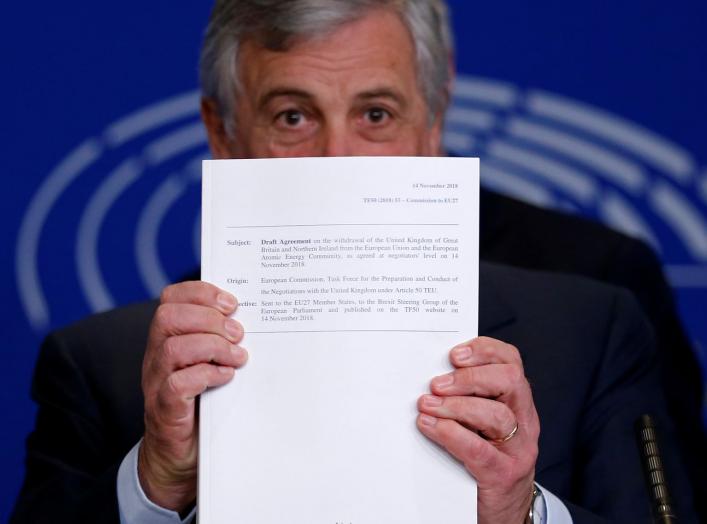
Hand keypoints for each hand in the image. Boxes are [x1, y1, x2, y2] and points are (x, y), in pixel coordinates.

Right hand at [139, 281, 247, 510]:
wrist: (181, 453)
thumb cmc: (202, 402)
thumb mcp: (211, 362)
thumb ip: (223, 340)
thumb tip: (255, 318)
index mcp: (167, 338)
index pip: (171, 298)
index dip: (201, 293)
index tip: (232, 303)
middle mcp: (156, 356)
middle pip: (168, 316)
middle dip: (209, 319)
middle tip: (238, 334)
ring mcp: (156, 382)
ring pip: (173, 348)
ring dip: (213, 347)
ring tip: (238, 357)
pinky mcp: (165, 409)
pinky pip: (177, 384)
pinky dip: (207, 375)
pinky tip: (227, 378)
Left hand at [417, 337, 538, 523]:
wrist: (503, 510)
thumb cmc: (485, 458)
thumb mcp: (482, 422)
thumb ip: (467, 398)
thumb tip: (431, 374)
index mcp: (517, 402)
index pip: (511, 362)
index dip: (484, 351)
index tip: (454, 354)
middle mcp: (524, 421)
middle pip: (510, 381)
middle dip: (471, 377)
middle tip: (438, 384)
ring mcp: (518, 449)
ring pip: (497, 415)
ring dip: (457, 406)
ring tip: (428, 405)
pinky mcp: (504, 474)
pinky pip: (480, 450)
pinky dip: (452, 435)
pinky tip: (431, 428)